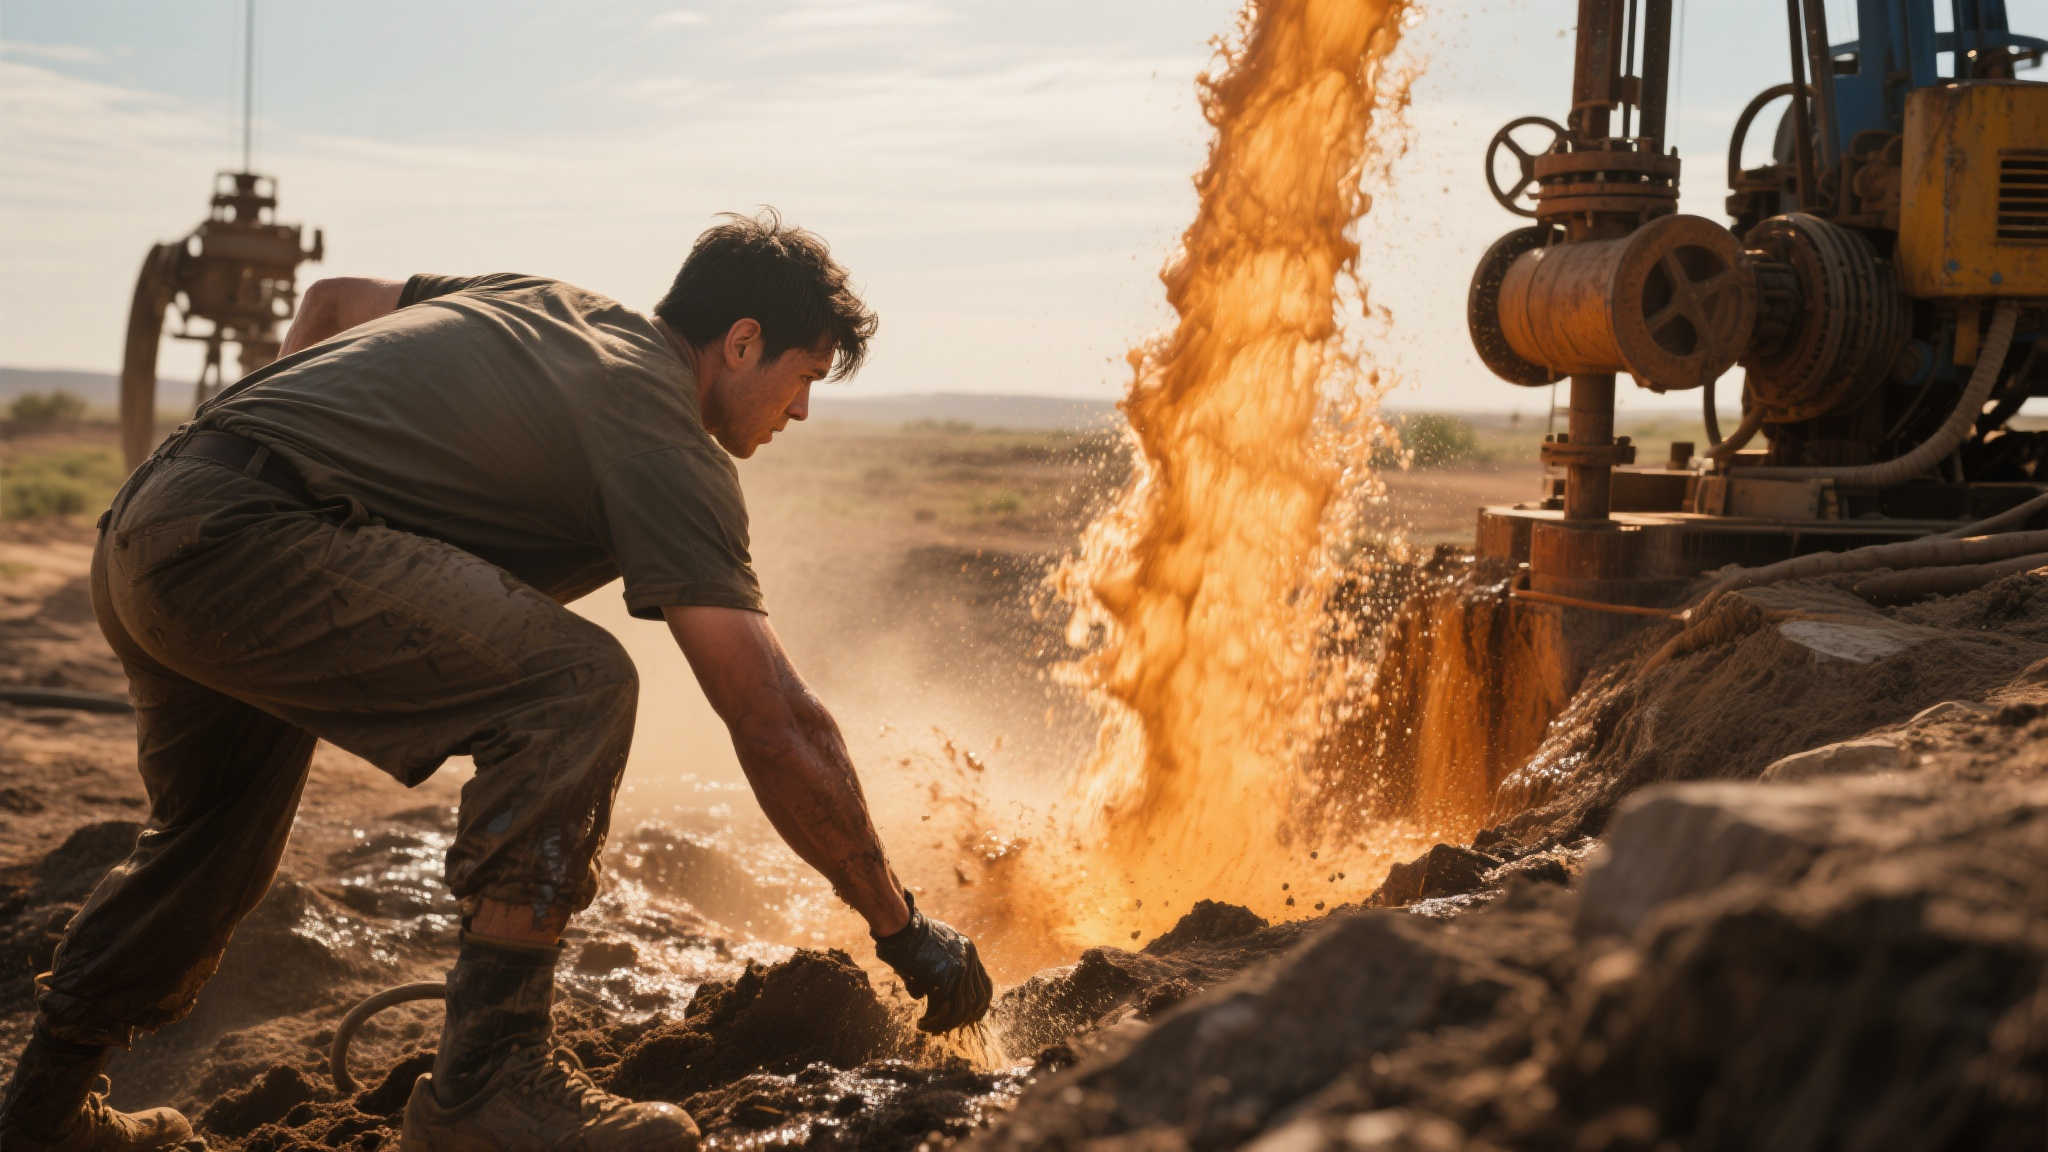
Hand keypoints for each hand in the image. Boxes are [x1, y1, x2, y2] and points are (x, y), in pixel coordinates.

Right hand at [872, 891, 992, 1032]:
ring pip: (960, 1009)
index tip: (970, 1019)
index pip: (984, 984)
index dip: (979, 1005)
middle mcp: (969, 958)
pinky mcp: (944, 977)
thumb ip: (934, 966)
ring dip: (944, 1024)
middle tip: (945, 1029)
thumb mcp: (929, 946)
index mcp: (968, 948)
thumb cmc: (906, 934)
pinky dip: (932, 1021)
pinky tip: (921, 1024)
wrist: (900, 925)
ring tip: (928, 1028)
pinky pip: (941, 1008)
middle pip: (975, 1000)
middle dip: (962, 1020)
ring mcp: (959, 968)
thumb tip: (924, 993)